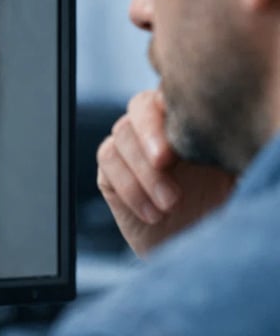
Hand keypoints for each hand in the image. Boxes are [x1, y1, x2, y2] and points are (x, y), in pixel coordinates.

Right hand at [96, 89, 235, 256]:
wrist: (202, 254)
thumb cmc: (229, 214)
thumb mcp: (241, 178)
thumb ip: (235, 151)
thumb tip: (242, 135)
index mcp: (192, 122)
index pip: (172, 94)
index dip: (171, 110)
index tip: (182, 143)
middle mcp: (159, 129)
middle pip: (140, 106)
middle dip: (149, 133)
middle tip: (164, 162)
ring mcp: (133, 149)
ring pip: (121, 135)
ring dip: (143, 171)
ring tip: (169, 205)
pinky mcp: (111, 173)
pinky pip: (107, 161)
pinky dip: (128, 186)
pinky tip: (152, 214)